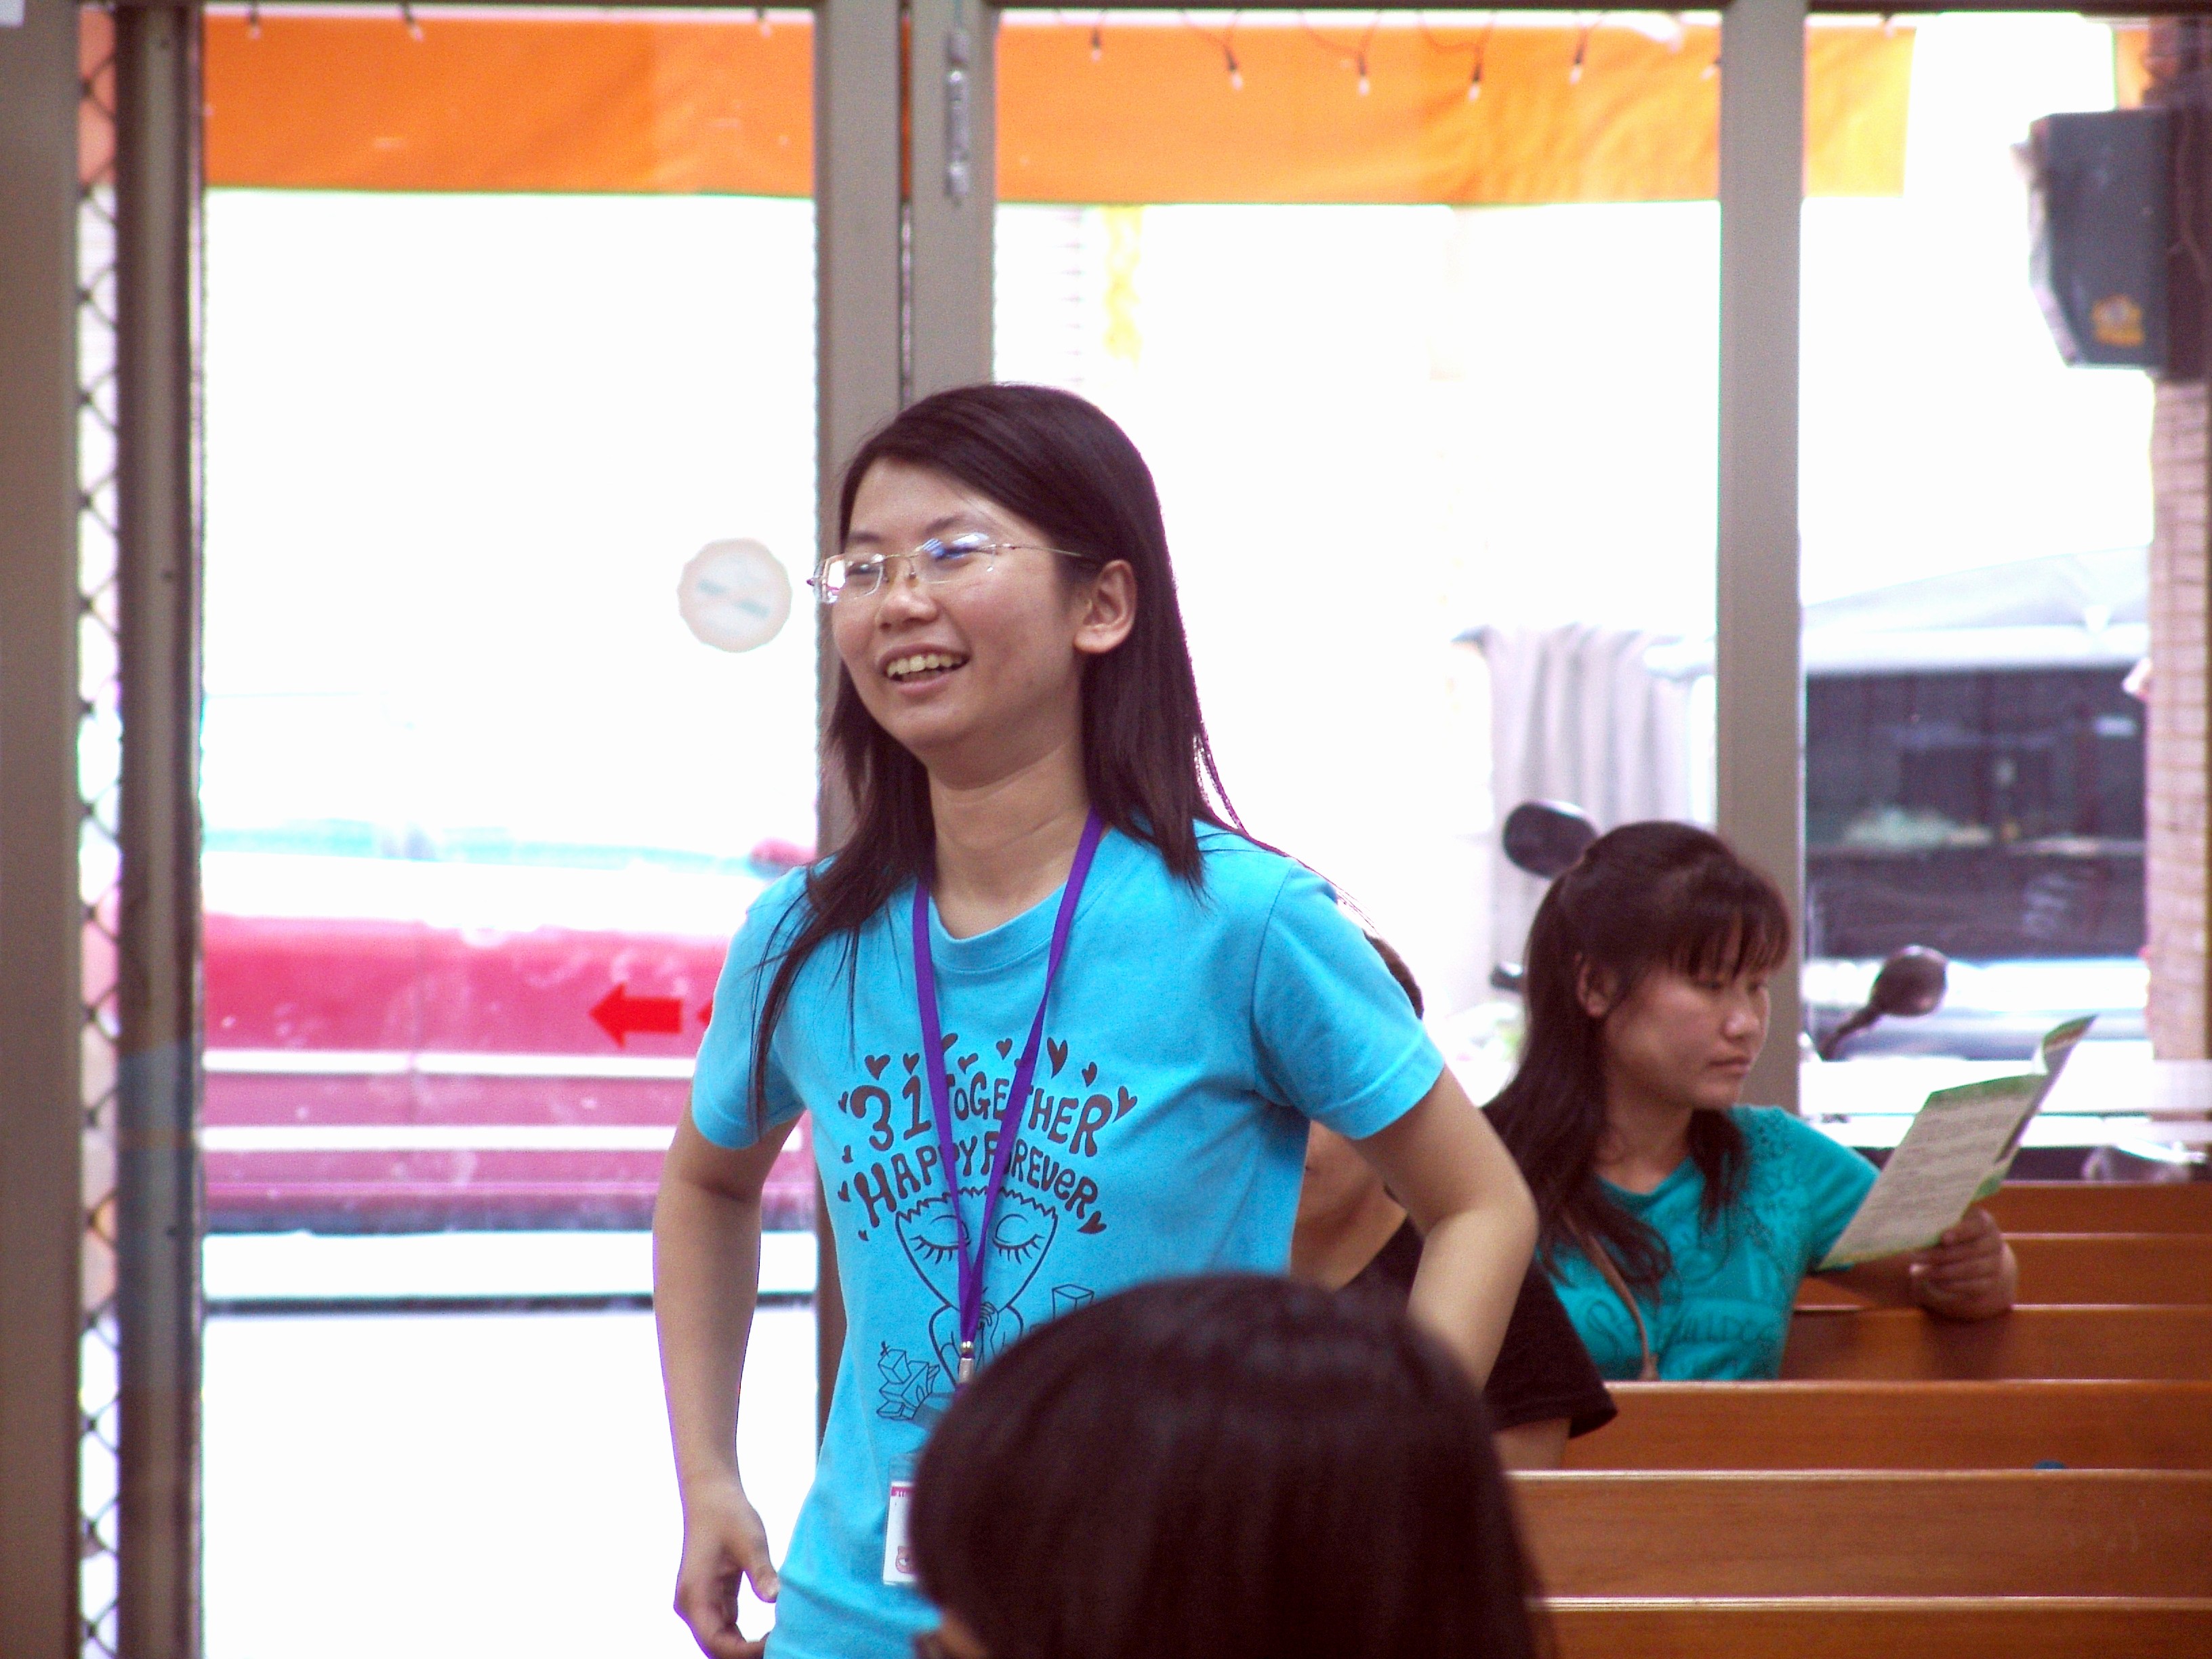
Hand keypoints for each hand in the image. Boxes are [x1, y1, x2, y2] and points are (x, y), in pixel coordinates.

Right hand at [674, 1475, 779, 1658]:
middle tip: (784, 1649)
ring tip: (780, 1645)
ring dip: (746, 1651)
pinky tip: (771, 1636)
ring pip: (720, 1643)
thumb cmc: (728, 1513)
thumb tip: (776, 1598)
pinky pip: (726, 1631)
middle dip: (746, 1656)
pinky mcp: (712, 1600)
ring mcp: (699, 1605)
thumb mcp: (750, 1540)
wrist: (711, 1493)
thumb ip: (760, 1571)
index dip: (745, 1652)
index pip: (717, 1641)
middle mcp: (692, 1606)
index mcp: (695, 1595)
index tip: (776, 1644)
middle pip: (716, 1649)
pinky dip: (745, 1639)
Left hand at [1909, 1205, 2015, 1320]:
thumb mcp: (1946, 1222)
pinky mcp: (1988, 1283)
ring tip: (1917, 1272)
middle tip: (1914, 1256)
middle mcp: (1994, 1243)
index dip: (1960, 1232)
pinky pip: (1971, 1286)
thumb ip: (1938, 1223)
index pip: (1977, 1225)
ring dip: (1941, 1272)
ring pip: (1970, 1269)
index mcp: (1984, 1222)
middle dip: (1940, 1254)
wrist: (1970, 1254)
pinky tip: (1931, 1281)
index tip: (1942, 1237)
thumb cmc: (1950, 1231)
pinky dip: (1949, 1285)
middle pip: (1970, 1250)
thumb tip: (1917, 1228)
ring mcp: (1994, 1264)